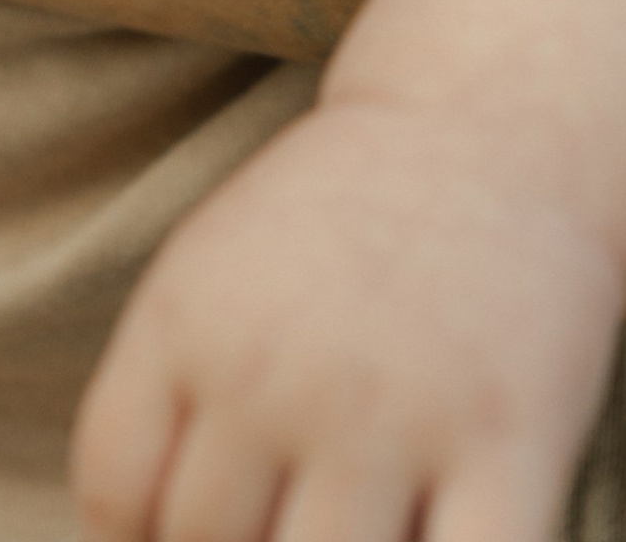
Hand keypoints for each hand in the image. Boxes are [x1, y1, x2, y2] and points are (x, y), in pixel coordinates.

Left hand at [72, 102, 625, 541]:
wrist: (486, 126)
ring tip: (342, 516)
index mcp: (187, 321)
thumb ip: (166, 394)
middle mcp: (273, 369)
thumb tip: (127, 540)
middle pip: (206, 541)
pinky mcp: (510, 447)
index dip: (139, 540)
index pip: (115, 492)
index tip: (181, 533)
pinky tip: (425, 534)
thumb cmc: (337, 223)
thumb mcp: (214, 271)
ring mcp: (389, 414)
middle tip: (284, 508)